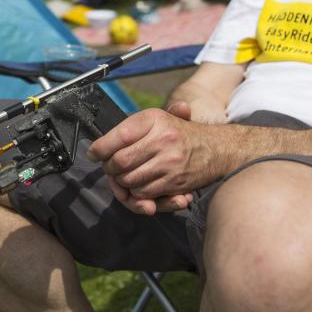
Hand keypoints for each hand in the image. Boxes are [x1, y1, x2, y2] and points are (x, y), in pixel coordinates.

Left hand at [88, 103, 208, 214]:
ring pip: (130, 180)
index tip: (93, 153)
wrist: (217, 149)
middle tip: (109, 167)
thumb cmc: (181, 134)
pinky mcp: (174, 182)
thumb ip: (131, 128)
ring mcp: (169, 162)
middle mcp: (162, 139)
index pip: (118, 136)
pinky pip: (144, 193)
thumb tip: (94, 148)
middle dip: (110, 169)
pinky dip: (137, 193)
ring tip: (124, 177)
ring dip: (123, 183)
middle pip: (120, 162)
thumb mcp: (161, 119)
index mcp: (154, 119)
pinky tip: (139, 185)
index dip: (100, 148)